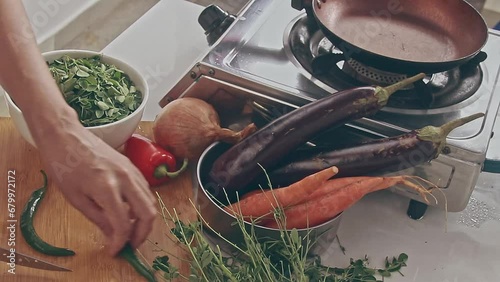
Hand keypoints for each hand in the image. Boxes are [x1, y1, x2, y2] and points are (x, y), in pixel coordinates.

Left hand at [36, 124, 156, 255]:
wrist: (66, 135)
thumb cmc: (64, 165)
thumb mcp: (76, 198)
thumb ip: (99, 218)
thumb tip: (113, 235)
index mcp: (107, 188)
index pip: (123, 223)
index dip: (121, 242)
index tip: (115, 250)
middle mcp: (125, 178)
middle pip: (148, 213)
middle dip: (142, 233)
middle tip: (130, 244)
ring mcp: (132, 171)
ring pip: (150, 201)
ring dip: (144, 219)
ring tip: (130, 230)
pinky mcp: (133, 166)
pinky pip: (145, 190)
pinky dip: (143, 205)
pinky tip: (130, 212)